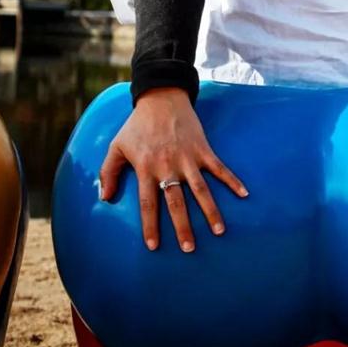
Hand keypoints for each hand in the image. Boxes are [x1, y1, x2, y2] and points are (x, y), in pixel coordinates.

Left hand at [98, 87, 248, 252]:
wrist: (161, 98)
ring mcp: (187, 158)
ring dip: (210, 211)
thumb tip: (103, 198)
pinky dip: (232, 180)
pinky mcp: (203, 149)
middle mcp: (168, 166)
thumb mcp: (117, 146)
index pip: (147, 203)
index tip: (154, 246)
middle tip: (189, 248)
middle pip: (176, 202)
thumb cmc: (137, 125)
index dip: (150, 225)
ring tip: (219, 231)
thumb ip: (107, 171)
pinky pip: (219, 168)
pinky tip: (244, 193)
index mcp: (146, 168)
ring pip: (201, 190)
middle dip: (183, 227)